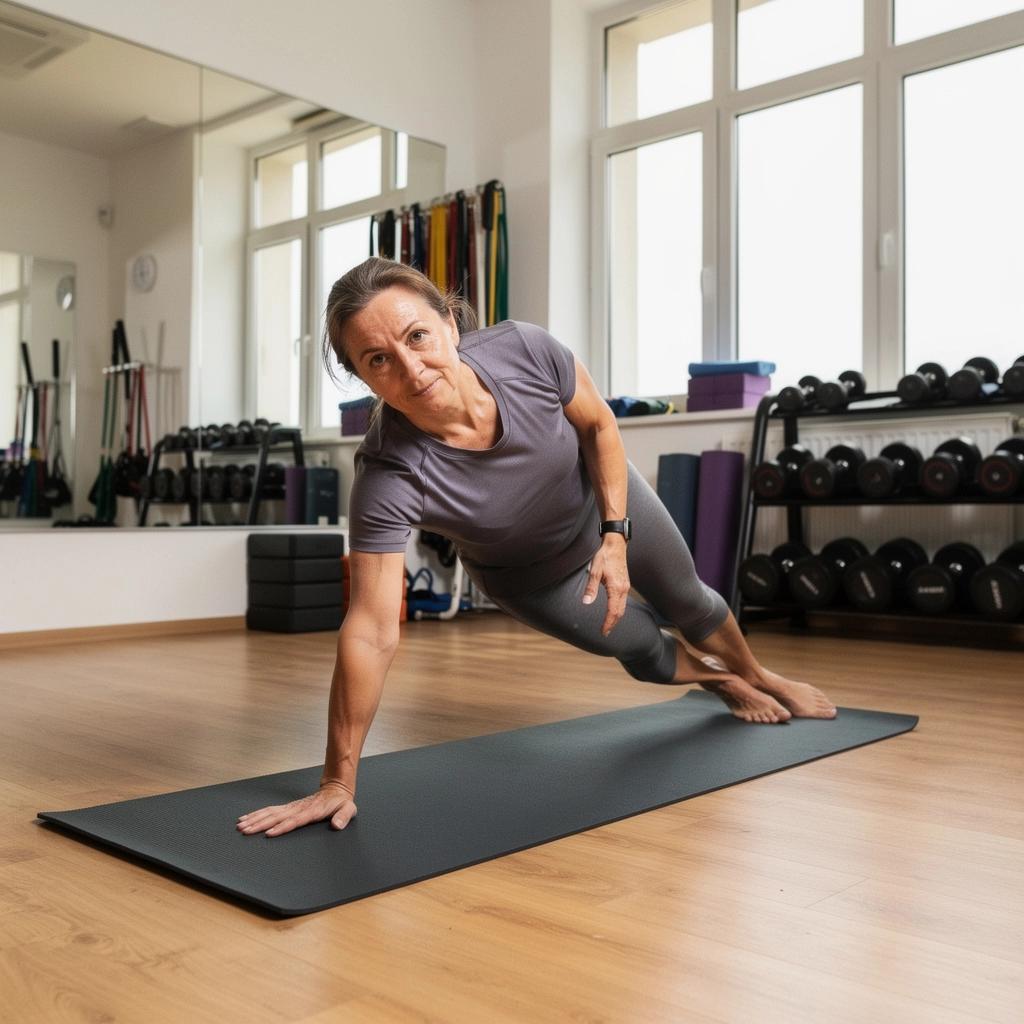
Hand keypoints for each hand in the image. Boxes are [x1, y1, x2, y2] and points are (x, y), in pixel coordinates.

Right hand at [236, 781, 356, 837]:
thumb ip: (343, 817)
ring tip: (241, 826)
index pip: (295, 821)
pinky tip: (247, 818)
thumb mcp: (349, 809)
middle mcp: (299, 808)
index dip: (282, 827)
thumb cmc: (341, 802)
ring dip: (255, 819)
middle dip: (260, 824)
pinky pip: (271, 810)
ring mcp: (292, 807)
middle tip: (246, 831)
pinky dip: (257, 814)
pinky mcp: (289, 808)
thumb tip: (336, 825)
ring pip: (270, 812)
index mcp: (312, 811)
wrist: (336, 789)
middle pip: (277, 817)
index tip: (269, 833)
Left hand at [582, 535, 629, 635]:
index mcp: (616, 588)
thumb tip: (586, 603)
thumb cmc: (604, 556)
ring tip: (608, 625)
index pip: (613, 611)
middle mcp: (623, 589)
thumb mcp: (594, 571)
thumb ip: (590, 588)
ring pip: (623, 607)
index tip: (603, 632)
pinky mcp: (625, 583)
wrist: (616, 544)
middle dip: (613, 624)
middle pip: (620, 612)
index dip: (608, 623)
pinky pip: (623, 601)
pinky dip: (618, 609)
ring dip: (616, 617)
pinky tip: (613, 611)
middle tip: (605, 632)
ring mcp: (626, 586)